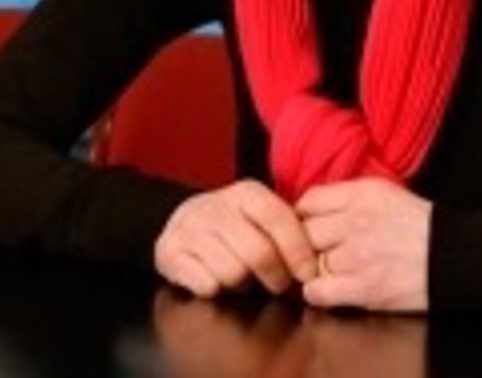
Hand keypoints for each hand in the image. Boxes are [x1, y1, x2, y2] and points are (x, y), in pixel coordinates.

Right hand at [155, 179, 319, 297]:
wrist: (184, 223)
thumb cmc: (235, 226)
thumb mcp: (259, 217)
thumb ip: (286, 231)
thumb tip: (313, 265)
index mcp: (245, 193)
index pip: (278, 219)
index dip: (298, 250)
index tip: (309, 275)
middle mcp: (215, 205)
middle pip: (258, 253)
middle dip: (276, 277)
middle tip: (278, 284)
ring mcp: (189, 228)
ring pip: (232, 273)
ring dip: (242, 285)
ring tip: (242, 278)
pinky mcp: (168, 251)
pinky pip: (205, 284)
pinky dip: (215, 290)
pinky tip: (216, 281)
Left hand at [296, 178, 431, 311]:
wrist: (456, 256)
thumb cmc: (422, 226)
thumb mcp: (386, 194)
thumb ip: (350, 197)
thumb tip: (314, 209)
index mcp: (362, 194)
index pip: (308, 201)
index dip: (302, 217)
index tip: (307, 227)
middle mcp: (356, 221)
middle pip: (303, 233)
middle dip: (306, 245)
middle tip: (316, 252)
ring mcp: (358, 256)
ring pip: (309, 263)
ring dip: (315, 270)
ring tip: (330, 272)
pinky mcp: (363, 287)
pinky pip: (317, 291)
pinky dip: (317, 293)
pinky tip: (328, 289)